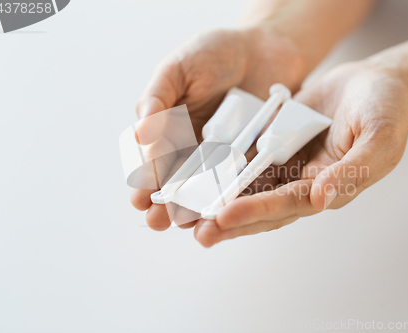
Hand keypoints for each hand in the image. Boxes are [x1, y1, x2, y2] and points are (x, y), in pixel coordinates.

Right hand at [130, 28, 306, 229]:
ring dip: (195, 208)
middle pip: (176, 183)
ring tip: (188, 224)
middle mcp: (193, 148)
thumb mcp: (179, 69)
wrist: (267, 48)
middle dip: (165, 204)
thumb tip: (140, 135)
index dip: (145, 180)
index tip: (140, 198)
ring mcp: (223, 156)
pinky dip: (231, 196)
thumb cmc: (216, 52)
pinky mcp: (252, 159)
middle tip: (158, 220)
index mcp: (169, 129)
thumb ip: (158, 99)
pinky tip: (225, 210)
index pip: (152, 161)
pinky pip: (240, 181)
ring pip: (205, 189)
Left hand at [194, 62, 407, 246]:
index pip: (288, 204)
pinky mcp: (276, 144)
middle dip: (231, 220)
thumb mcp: (380, 136)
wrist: (374, 84)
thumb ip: (353, 170)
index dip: (258, 211)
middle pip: (263, 206)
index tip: (224, 216)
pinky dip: (225, 169)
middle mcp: (304, 182)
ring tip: (189, 213)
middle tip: (197, 231)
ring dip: (221, 199)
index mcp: (330, 187)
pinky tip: (200, 174)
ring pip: (250, 187)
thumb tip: (322, 198)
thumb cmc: (387, 110)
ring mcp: (288, 164)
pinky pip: (248, 159)